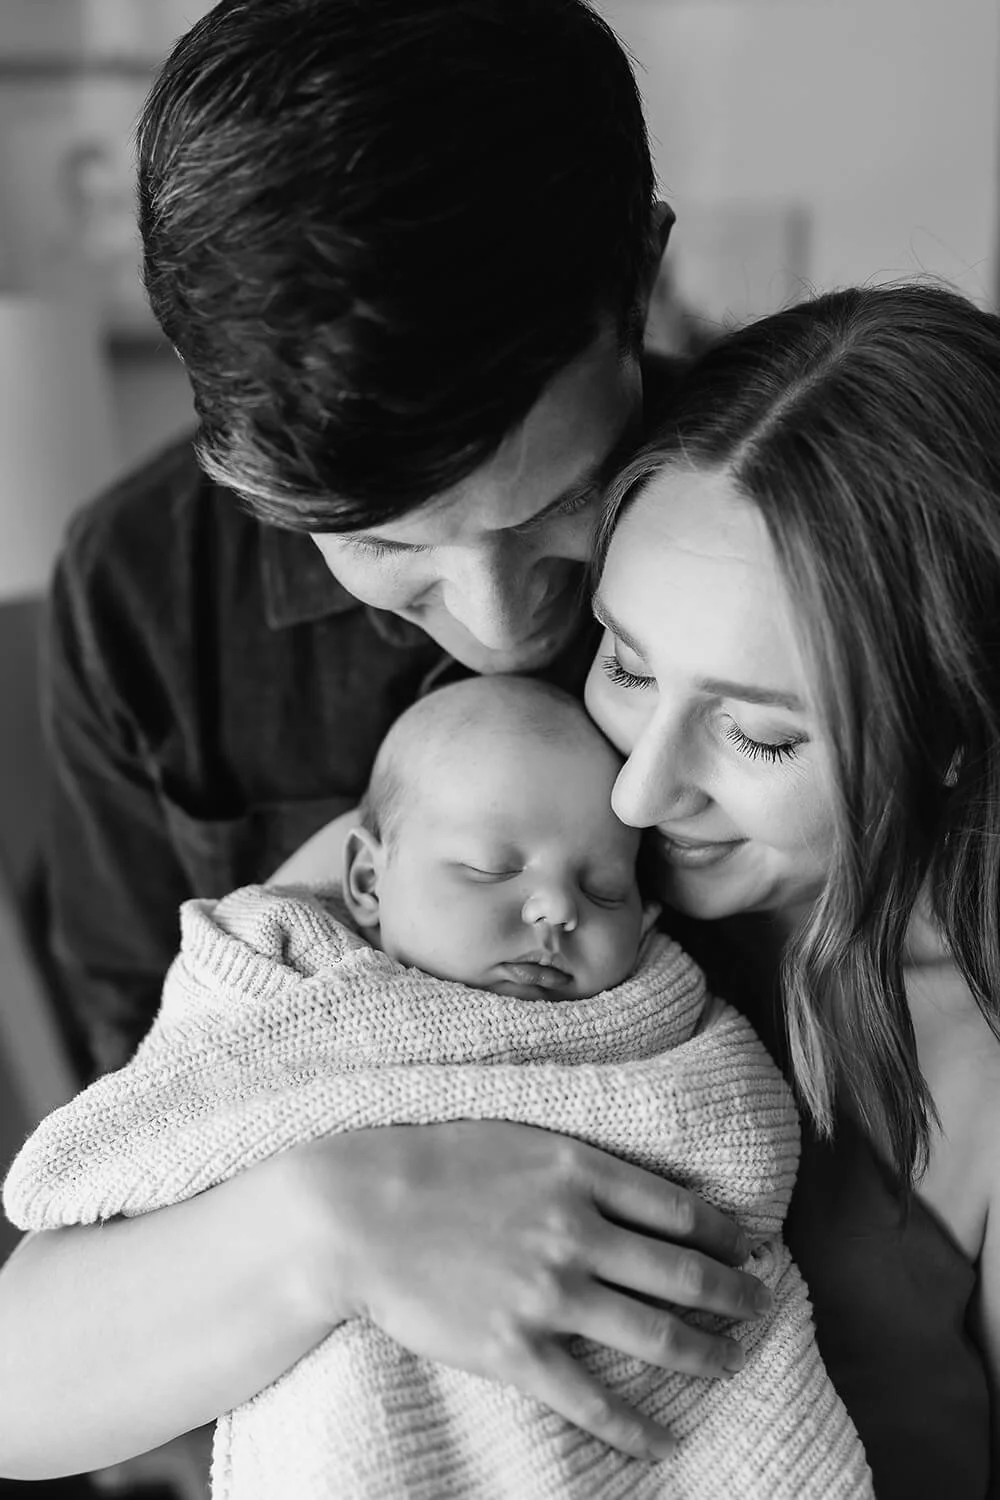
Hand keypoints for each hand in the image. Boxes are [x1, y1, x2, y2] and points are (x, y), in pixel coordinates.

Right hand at [292, 1120, 768, 1461]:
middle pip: (684, 1274)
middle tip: (762, 1305)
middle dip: (736, 1295)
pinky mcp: (516, 1349)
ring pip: (656, 1335)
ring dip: (707, 1353)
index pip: (681, 1210)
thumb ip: (579, 1164)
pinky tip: (665, 1441)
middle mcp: (578, 1232)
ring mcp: (550, 1295)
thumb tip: (633, 1186)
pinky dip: (636, 1427)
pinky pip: (592, 1398)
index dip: (727, 1234)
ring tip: (733, 1361)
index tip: (749, 1246)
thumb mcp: (518, 1137)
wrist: (358, 1212)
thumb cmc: (434, 1163)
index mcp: (581, 1172)